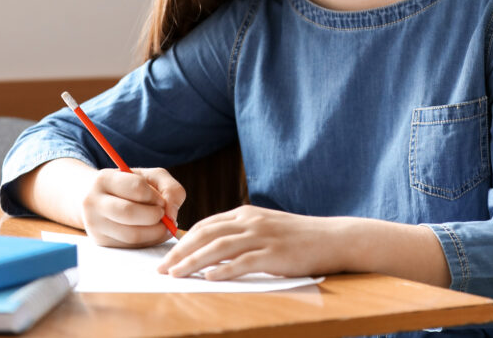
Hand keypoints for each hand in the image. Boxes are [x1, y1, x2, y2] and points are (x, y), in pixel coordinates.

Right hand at [80, 167, 184, 247]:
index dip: (155, 196)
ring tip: (162, 224)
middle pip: (130, 213)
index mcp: (104, 179)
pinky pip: (130, 246)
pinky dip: (149, 241)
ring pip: (131, 234)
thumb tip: (172, 214)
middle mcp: (93, 202)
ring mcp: (94, 224)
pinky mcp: (100, 241)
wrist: (100, 198)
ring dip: (155, 232)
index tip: (160, 199)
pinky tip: (153, 232)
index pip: (137, 188)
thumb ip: (170, 188)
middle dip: (155, 216)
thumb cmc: (131, 185)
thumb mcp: (152, 177)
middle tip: (162, 214)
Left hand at [157, 205, 346, 280]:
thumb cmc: (298, 237)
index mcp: (246, 214)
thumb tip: (211, 249)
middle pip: (206, 234)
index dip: (183, 240)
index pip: (206, 224)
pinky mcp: (274, 254)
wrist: (331, 238)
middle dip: (180, 251)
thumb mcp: (266, 227)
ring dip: (193, 261)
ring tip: (175, 274)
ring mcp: (262, 237)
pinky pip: (243, 262)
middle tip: (161, 268)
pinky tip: (208, 278)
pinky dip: (223, 270)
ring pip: (219, 247)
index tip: (167, 255)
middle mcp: (251, 221)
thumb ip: (241, 233)